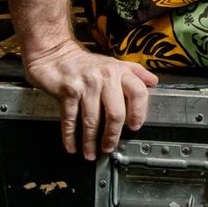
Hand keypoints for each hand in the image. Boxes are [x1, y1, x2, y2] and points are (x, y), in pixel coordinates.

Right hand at [20, 38, 158, 159]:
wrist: (54, 54)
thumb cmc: (85, 63)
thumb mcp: (113, 63)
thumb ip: (134, 72)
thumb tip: (153, 82)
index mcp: (119, 71)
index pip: (138, 93)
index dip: (139, 112)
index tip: (135, 127)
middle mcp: (104, 77)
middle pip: (115, 113)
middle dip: (112, 135)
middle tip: (109, 146)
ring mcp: (85, 84)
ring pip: (92, 120)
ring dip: (90, 141)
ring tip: (91, 152)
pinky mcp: (68, 91)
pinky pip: (70, 119)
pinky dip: (70, 136)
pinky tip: (72, 146)